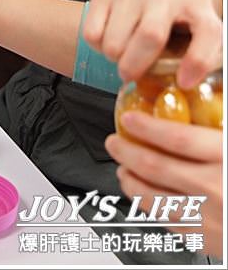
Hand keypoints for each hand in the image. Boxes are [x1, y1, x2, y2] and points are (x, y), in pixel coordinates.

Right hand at [83, 0, 221, 87]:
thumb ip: (202, 60)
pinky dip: (98, 47)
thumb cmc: (181, 27)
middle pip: (150, 35)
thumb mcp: (203, 41)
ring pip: (114, 40)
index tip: (185, 82)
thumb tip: (186, 84)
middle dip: (138, 66)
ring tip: (124, 55)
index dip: (197, 60)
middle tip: (132, 76)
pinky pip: (91, 33)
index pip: (206, 30)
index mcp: (198, 2)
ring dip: (115, 58)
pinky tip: (111, 40)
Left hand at [106, 112, 222, 257]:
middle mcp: (216, 188)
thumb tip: (207, 92)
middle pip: (156, 166)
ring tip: (123, 167)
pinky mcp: (207, 239)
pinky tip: (142, 195)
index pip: (176, 138)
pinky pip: (168, 221)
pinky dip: (148, 206)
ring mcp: (210, 218)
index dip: (147, 127)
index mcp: (227, 156)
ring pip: (153, 197)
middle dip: (127, 151)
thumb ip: (221, 126)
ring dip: (130, 180)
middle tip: (115, 141)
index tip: (130, 118)